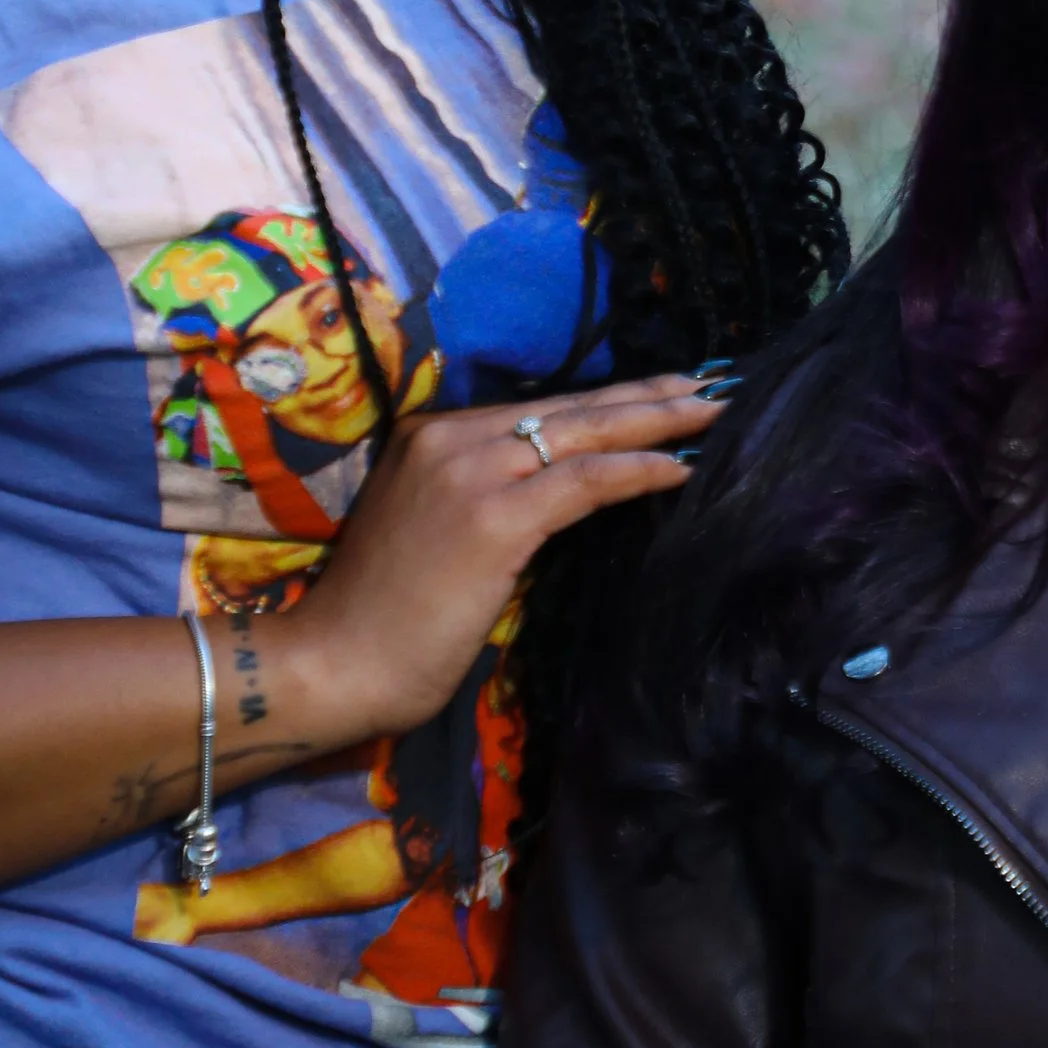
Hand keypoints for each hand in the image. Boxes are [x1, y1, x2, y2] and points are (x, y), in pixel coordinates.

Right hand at [265, 374, 721, 747]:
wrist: (333, 662)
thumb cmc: (384, 617)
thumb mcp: (435, 530)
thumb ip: (490, 498)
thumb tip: (565, 490)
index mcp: (431, 434)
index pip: (539, 409)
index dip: (606, 400)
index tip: (661, 392)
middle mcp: (451, 438)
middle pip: (571, 408)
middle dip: (647, 396)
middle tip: (710, 384)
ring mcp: (472, 471)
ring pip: (587, 432)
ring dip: (659, 421)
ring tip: (714, 413)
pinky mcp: (496, 516)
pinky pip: (586, 481)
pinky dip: (639, 471)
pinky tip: (681, 468)